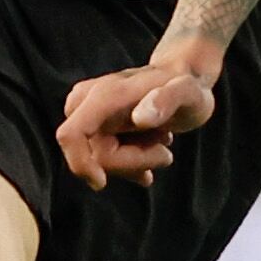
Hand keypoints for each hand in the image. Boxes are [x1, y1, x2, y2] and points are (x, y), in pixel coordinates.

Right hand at [57, 43, 225, 188]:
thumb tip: (140, 118)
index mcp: (105, 95)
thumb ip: (168, 99)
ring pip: (100, 160)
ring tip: (161, 140)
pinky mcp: (94, 124)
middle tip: (165, 147)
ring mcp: (88, 112)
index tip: (102, 183)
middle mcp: (88, 101)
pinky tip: (154, 154)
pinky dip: (130, 163)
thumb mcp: (189, 93)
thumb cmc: (189, 87)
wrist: (185, 78)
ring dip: (134, 160)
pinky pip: (103, 157)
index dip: (80, 164)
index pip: (71, 135)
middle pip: (94, 155)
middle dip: (132, 161)